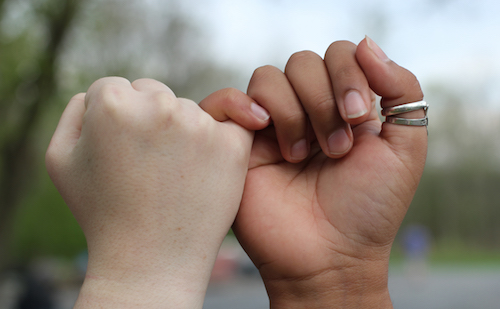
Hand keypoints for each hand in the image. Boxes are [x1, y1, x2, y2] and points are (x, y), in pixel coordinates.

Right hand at [45, 79, 268, 307]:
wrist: (151, 260)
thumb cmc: (102, 213)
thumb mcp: (60, 160)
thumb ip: (74, 112)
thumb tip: (96, 93)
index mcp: (112, 102)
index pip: (115, 88)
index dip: (114, 120)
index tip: (120, 150)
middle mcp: (159, 105)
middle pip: (154, 94)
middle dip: (149, 119)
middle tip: (147, 163)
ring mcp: (199, 124)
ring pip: (189, 109)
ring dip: (183, 130)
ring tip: (172, 176)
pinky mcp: (232, 145)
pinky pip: (229, 124)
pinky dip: (222, 136)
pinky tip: (210, 160)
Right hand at [232, 37, 426, 307]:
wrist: (329, 257)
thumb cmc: (368, 210)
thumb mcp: (404, 148)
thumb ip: (401, 90)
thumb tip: (365, 44)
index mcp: (342, 106)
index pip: (339, 54)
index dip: (348, 73)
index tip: (358, 116)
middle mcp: (305, 110)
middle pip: (302, 62)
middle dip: (323, 100)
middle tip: (335, 148)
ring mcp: (270, 126)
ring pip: (267, 77)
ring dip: (292, 112)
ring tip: (300, 156)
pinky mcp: (239, 144)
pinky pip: (224, 100)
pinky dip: (240, 103)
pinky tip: (262, 129)